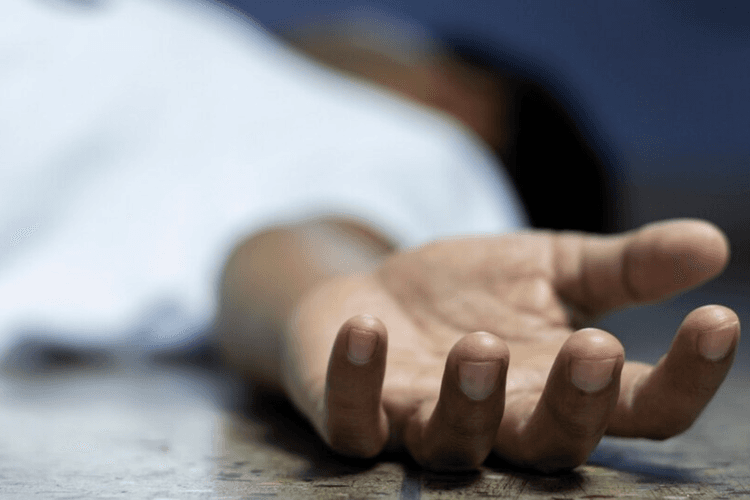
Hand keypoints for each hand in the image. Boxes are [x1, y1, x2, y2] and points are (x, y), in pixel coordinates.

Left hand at [281, 219, 739, 471]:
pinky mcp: (359, 413)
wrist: (378, 293)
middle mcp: (500, 422)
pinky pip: (355, 419)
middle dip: (575, 404)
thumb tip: (712, 241)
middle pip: (551, 444)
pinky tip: (367, 327)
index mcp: (558, 389)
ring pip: (456, 443)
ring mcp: (424, 424)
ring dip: (470, 401)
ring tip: (482, 343)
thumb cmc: (471, 291)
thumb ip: (622, 266)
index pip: (641, 409)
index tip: (718, 321)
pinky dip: (357, 381)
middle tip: (597, 348)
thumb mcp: (550, 267)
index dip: (687, 378)